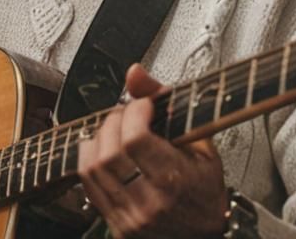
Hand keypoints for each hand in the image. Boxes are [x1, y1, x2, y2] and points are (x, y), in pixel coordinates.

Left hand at [78, 64, 226, 238]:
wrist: (207, 232)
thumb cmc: (205, 187)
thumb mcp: (199, 141)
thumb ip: (165, 100)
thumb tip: (134, 72)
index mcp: (174, 181)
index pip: (135, 138)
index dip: (134, 111)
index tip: (143, 105)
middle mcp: (149, 203)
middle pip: (110, 151)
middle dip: (114, 120)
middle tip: (128, 114)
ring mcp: (129, 217)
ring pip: (92, 167)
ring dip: (99, 138)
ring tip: (116, 130)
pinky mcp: (116, 225)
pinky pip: (88, 186)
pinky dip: (91, 159)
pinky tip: (104, 149)